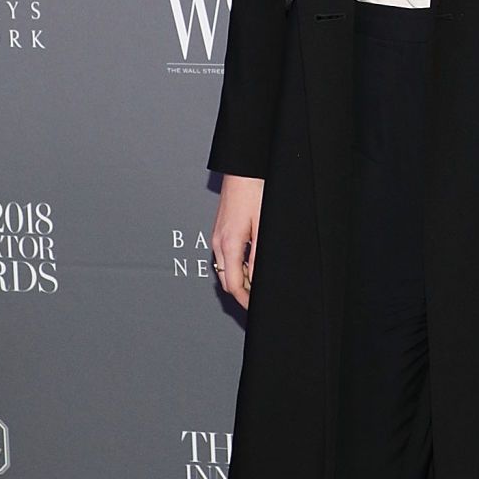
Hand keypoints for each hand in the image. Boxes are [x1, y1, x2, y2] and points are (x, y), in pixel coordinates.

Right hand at [212, 174, 263, 306]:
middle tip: (260, 300)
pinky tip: (251, 265)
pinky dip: (237, 267)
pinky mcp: (219, 231)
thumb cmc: (254, 192)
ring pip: (225, 270)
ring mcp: (216, 236)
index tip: (256, 308)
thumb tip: (258, 278)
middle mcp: (218, 242)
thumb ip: (258, 255)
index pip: (233, 285)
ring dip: (240, 280)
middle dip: (242, 293)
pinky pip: (225, 257)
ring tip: (258, 284)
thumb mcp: (262, 226)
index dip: (245, 301)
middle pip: (226, 281)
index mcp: (228, 244)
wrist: (242, 170)